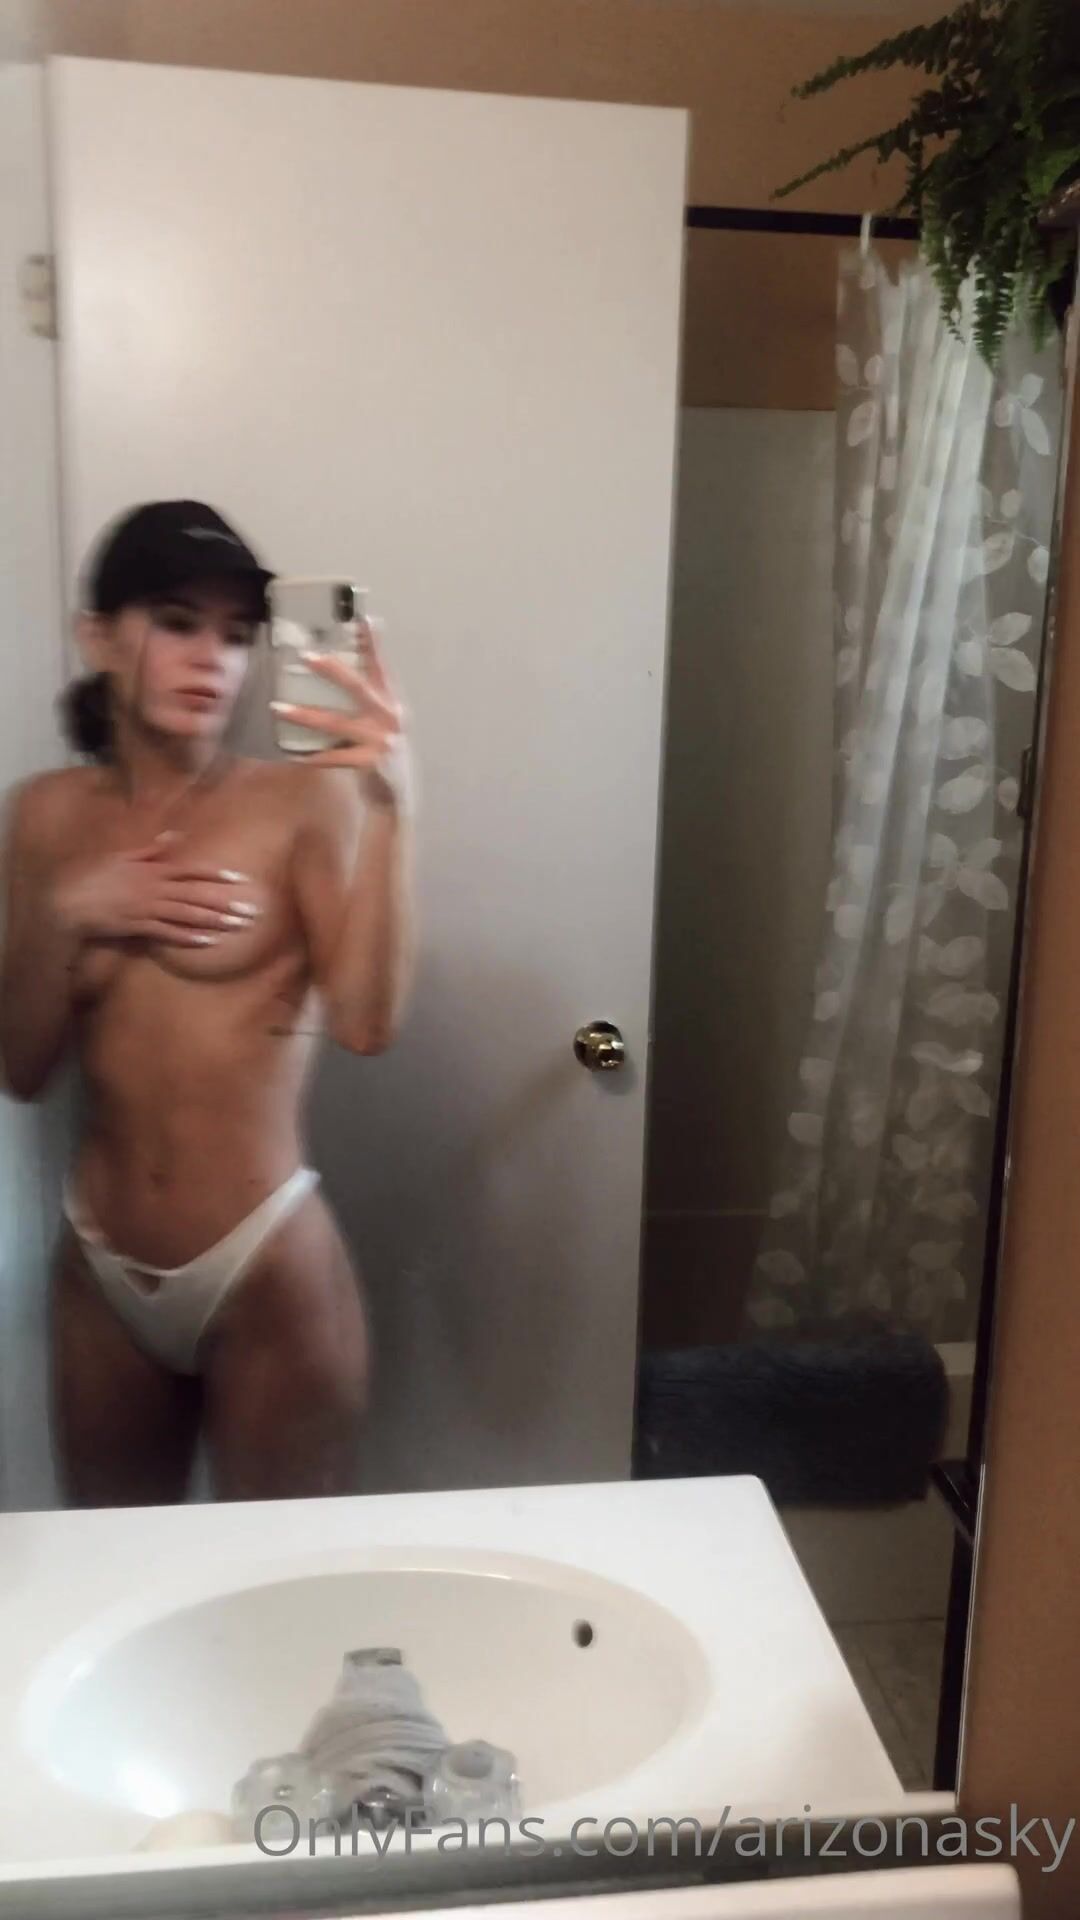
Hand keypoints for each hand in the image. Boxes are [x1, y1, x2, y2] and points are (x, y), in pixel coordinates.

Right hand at [50, 839, 260, 948]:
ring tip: (237, 927)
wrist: (67, 899)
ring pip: (187, 915)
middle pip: (196, 895)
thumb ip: (151, 848)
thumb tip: (174, 836)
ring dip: (214, 921)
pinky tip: (208, 942)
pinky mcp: (137, 927)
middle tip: (251, 911)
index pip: (191, 870)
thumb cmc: (94, 874)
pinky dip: (188, 938)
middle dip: (225, 903)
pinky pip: (167, 933)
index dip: (216, 875)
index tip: (239, 880)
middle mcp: (154, 888)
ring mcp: (147, 908)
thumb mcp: (123, 855)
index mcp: (152, 868)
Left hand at [271, 618, 409, 809]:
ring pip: (336, 723)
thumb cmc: (382, 749)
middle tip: (305, 656)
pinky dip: (313, 756)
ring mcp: (380, 740)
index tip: (363, 618)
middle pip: (357, 687)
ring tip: (277, 709)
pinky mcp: (370, 762)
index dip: (372, 643)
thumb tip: (336, 671)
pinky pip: (335, 756)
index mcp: (391, 701)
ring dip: (304, 715)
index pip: (380, 666)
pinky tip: (294, 755)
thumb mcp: (382, 720)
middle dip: (331, 670)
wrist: (397, 792)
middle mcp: (389, 716)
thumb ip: (368, 698)